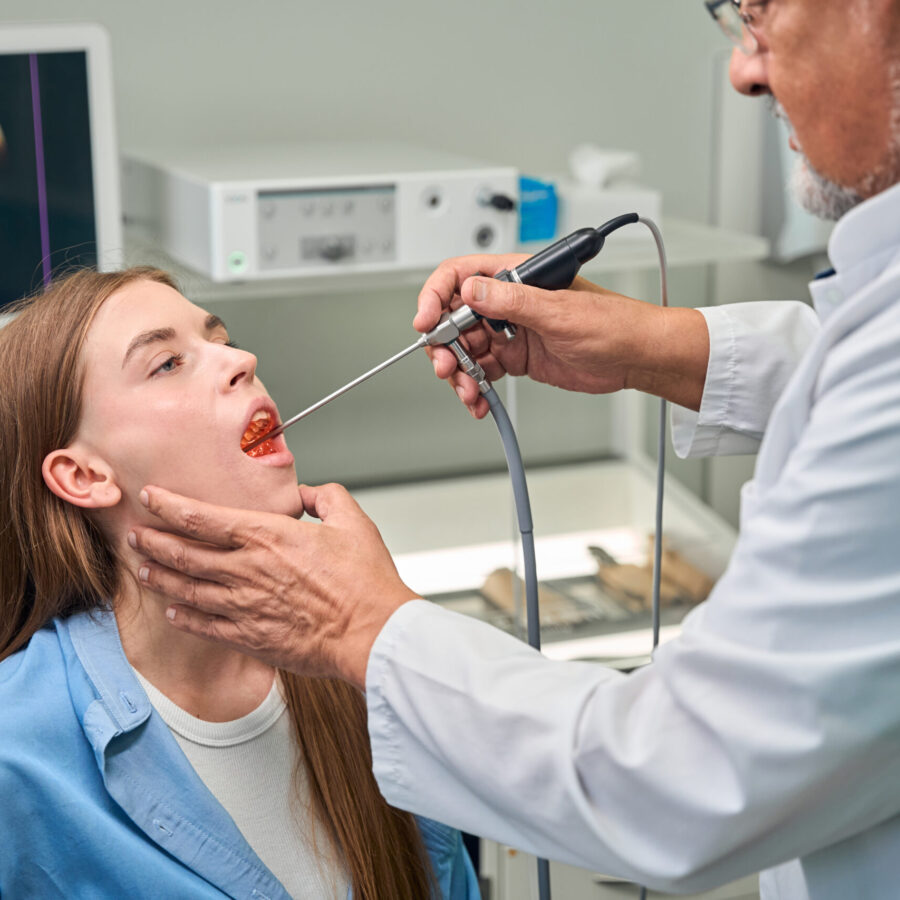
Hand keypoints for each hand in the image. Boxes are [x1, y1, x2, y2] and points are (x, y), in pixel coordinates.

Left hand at [129, 483, 417, 687]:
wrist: (372, 633)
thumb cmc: (365, 582)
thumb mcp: (353, 522)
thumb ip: (326, 498)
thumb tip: (308, 493)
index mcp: (267, 536)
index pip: (202, 517)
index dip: (170, 506)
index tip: (151, 498)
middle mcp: (247, 569)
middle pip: (184, 553)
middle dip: (154, 541)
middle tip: (136, 534)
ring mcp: (244, 605)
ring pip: (188, 588)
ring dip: (162, 576)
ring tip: (144, 569)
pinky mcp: (250, 636)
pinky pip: (205, 626)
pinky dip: (185, 617)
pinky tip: (174, 611)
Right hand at [415, 254, 708, 416]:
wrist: (635, 356)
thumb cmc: (612, 323)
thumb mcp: (558, 312)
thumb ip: (511, 302)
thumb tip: (471, 291)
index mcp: (515, 278)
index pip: (460, 276)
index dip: (436, 296)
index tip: (427, 322)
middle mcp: (508, 303)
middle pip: (455, 318)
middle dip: (445, 346)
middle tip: (448, 368)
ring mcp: (511, 331)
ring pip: (466, 350)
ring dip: (460, 373)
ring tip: (469, 393)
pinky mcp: (517, 358)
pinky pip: (484, 372)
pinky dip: (476, 388)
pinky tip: (479, 401)